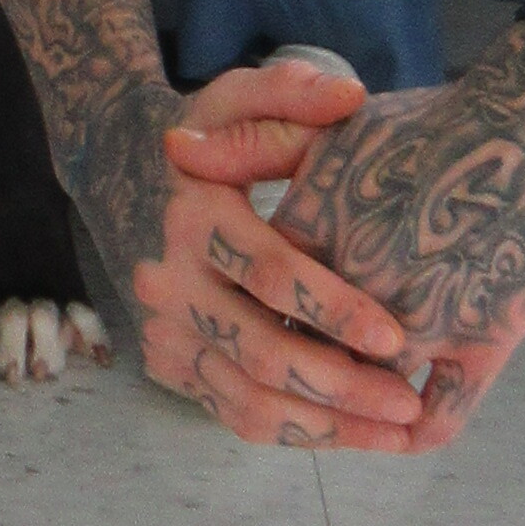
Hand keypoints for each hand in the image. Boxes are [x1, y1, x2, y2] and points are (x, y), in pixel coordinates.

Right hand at [121, 53, 435, 449]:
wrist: (115, 170)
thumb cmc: (199, 136)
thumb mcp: (233, 97)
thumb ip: (289, 91)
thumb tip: (350, 97)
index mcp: (193, 218)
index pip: (269, 275)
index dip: (333, 310)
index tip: (396, 337)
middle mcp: (169, 282)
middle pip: (260, 353)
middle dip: (342, 387)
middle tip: (409, 403)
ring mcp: (163, 330)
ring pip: (245, 401)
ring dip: (324, 428)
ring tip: (395, 434)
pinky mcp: (166, 363)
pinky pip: (230, 413)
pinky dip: (292, 432)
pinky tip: (350, 432)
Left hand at [262, 42, 524, 447]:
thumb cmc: (431, 124)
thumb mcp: (331, 127)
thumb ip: (249, 143)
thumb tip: (174, 151)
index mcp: (309, 242)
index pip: (258, 310)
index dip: (256, 329)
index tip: (258, 335)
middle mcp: (354, 291)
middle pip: (304, 361)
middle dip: (302, 380)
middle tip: (306, 380)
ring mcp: (421, 322)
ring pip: (365, 394)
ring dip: (356, 413)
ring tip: (356, 408)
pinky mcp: (483, 343)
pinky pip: (440, 417)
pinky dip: (415, 432)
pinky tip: (405, 431)